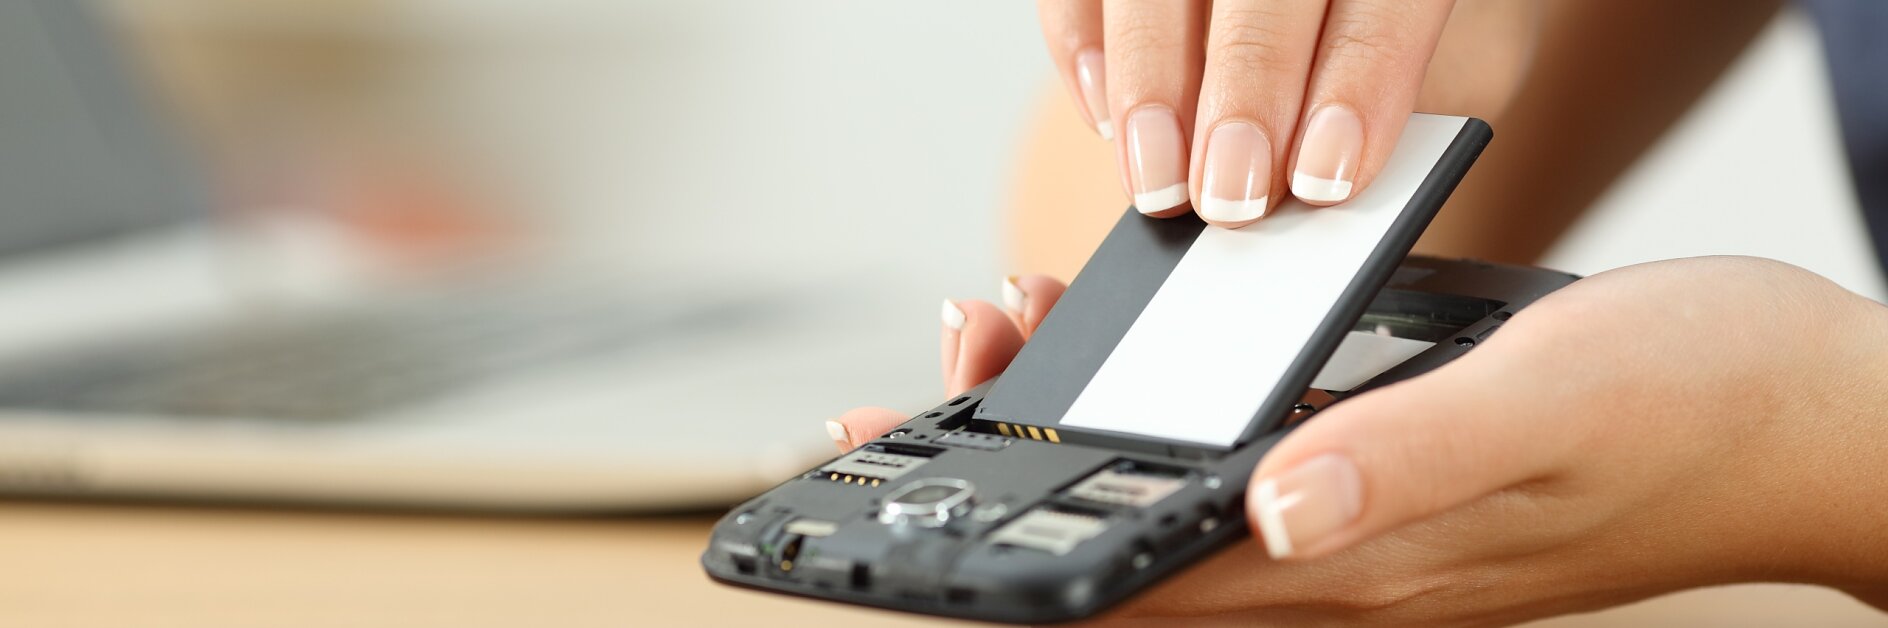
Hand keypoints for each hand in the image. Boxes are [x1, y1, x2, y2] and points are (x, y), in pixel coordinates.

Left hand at [827, 259, 1887, 623]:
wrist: (1814, 413)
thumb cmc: (1701, 404)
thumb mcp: (1548, 401)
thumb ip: (1407, 460)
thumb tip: (1270, 512)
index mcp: (1358, 558)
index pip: (1140, 587)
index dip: (1007, 560)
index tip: (905, 495)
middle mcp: (1342, 563)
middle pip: (1126, 562)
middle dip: (1004, 490)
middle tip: (923, 395)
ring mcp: (1361, 533)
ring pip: (1171, 518)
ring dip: (1067, 449)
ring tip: (998, 353)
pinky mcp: (1384, 488)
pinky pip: (1233, 474)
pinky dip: (1153, 423)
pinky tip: (1131, 368)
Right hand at [1037, 0, 1538, 226]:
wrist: (1315, 2)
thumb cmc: (1375, 20)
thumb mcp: (1442, 51)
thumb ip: (1386, 93)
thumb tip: (1320, 178)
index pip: (1383, 4)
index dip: (1357, 88)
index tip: (1325, 179)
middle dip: (1243, 100)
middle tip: (1231, 197)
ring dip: (1151, 90)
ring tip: (1158, 183)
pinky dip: (1083, 50)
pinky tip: (1108, 117)